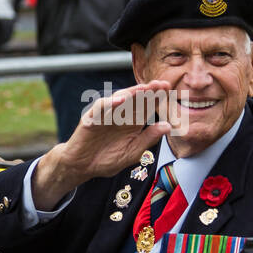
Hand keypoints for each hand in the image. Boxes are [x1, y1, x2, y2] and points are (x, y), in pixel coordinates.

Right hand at [31, 81, 173, 209]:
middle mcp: (121, 114)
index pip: (147, 106)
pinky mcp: (92, 117)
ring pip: (120, 98)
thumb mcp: (133, 152)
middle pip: (136, 99)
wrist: (82, 167)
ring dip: (132, 92)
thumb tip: (168, 126)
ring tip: (145, 88)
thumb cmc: (107, 159)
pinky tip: (121, 100)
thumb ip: (149, 139)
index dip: (157, 98)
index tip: (170, 91)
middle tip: (162, 84)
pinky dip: (111, 102)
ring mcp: (106, 114)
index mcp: (133, 122)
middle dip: (149, 91)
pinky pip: (102, 106)